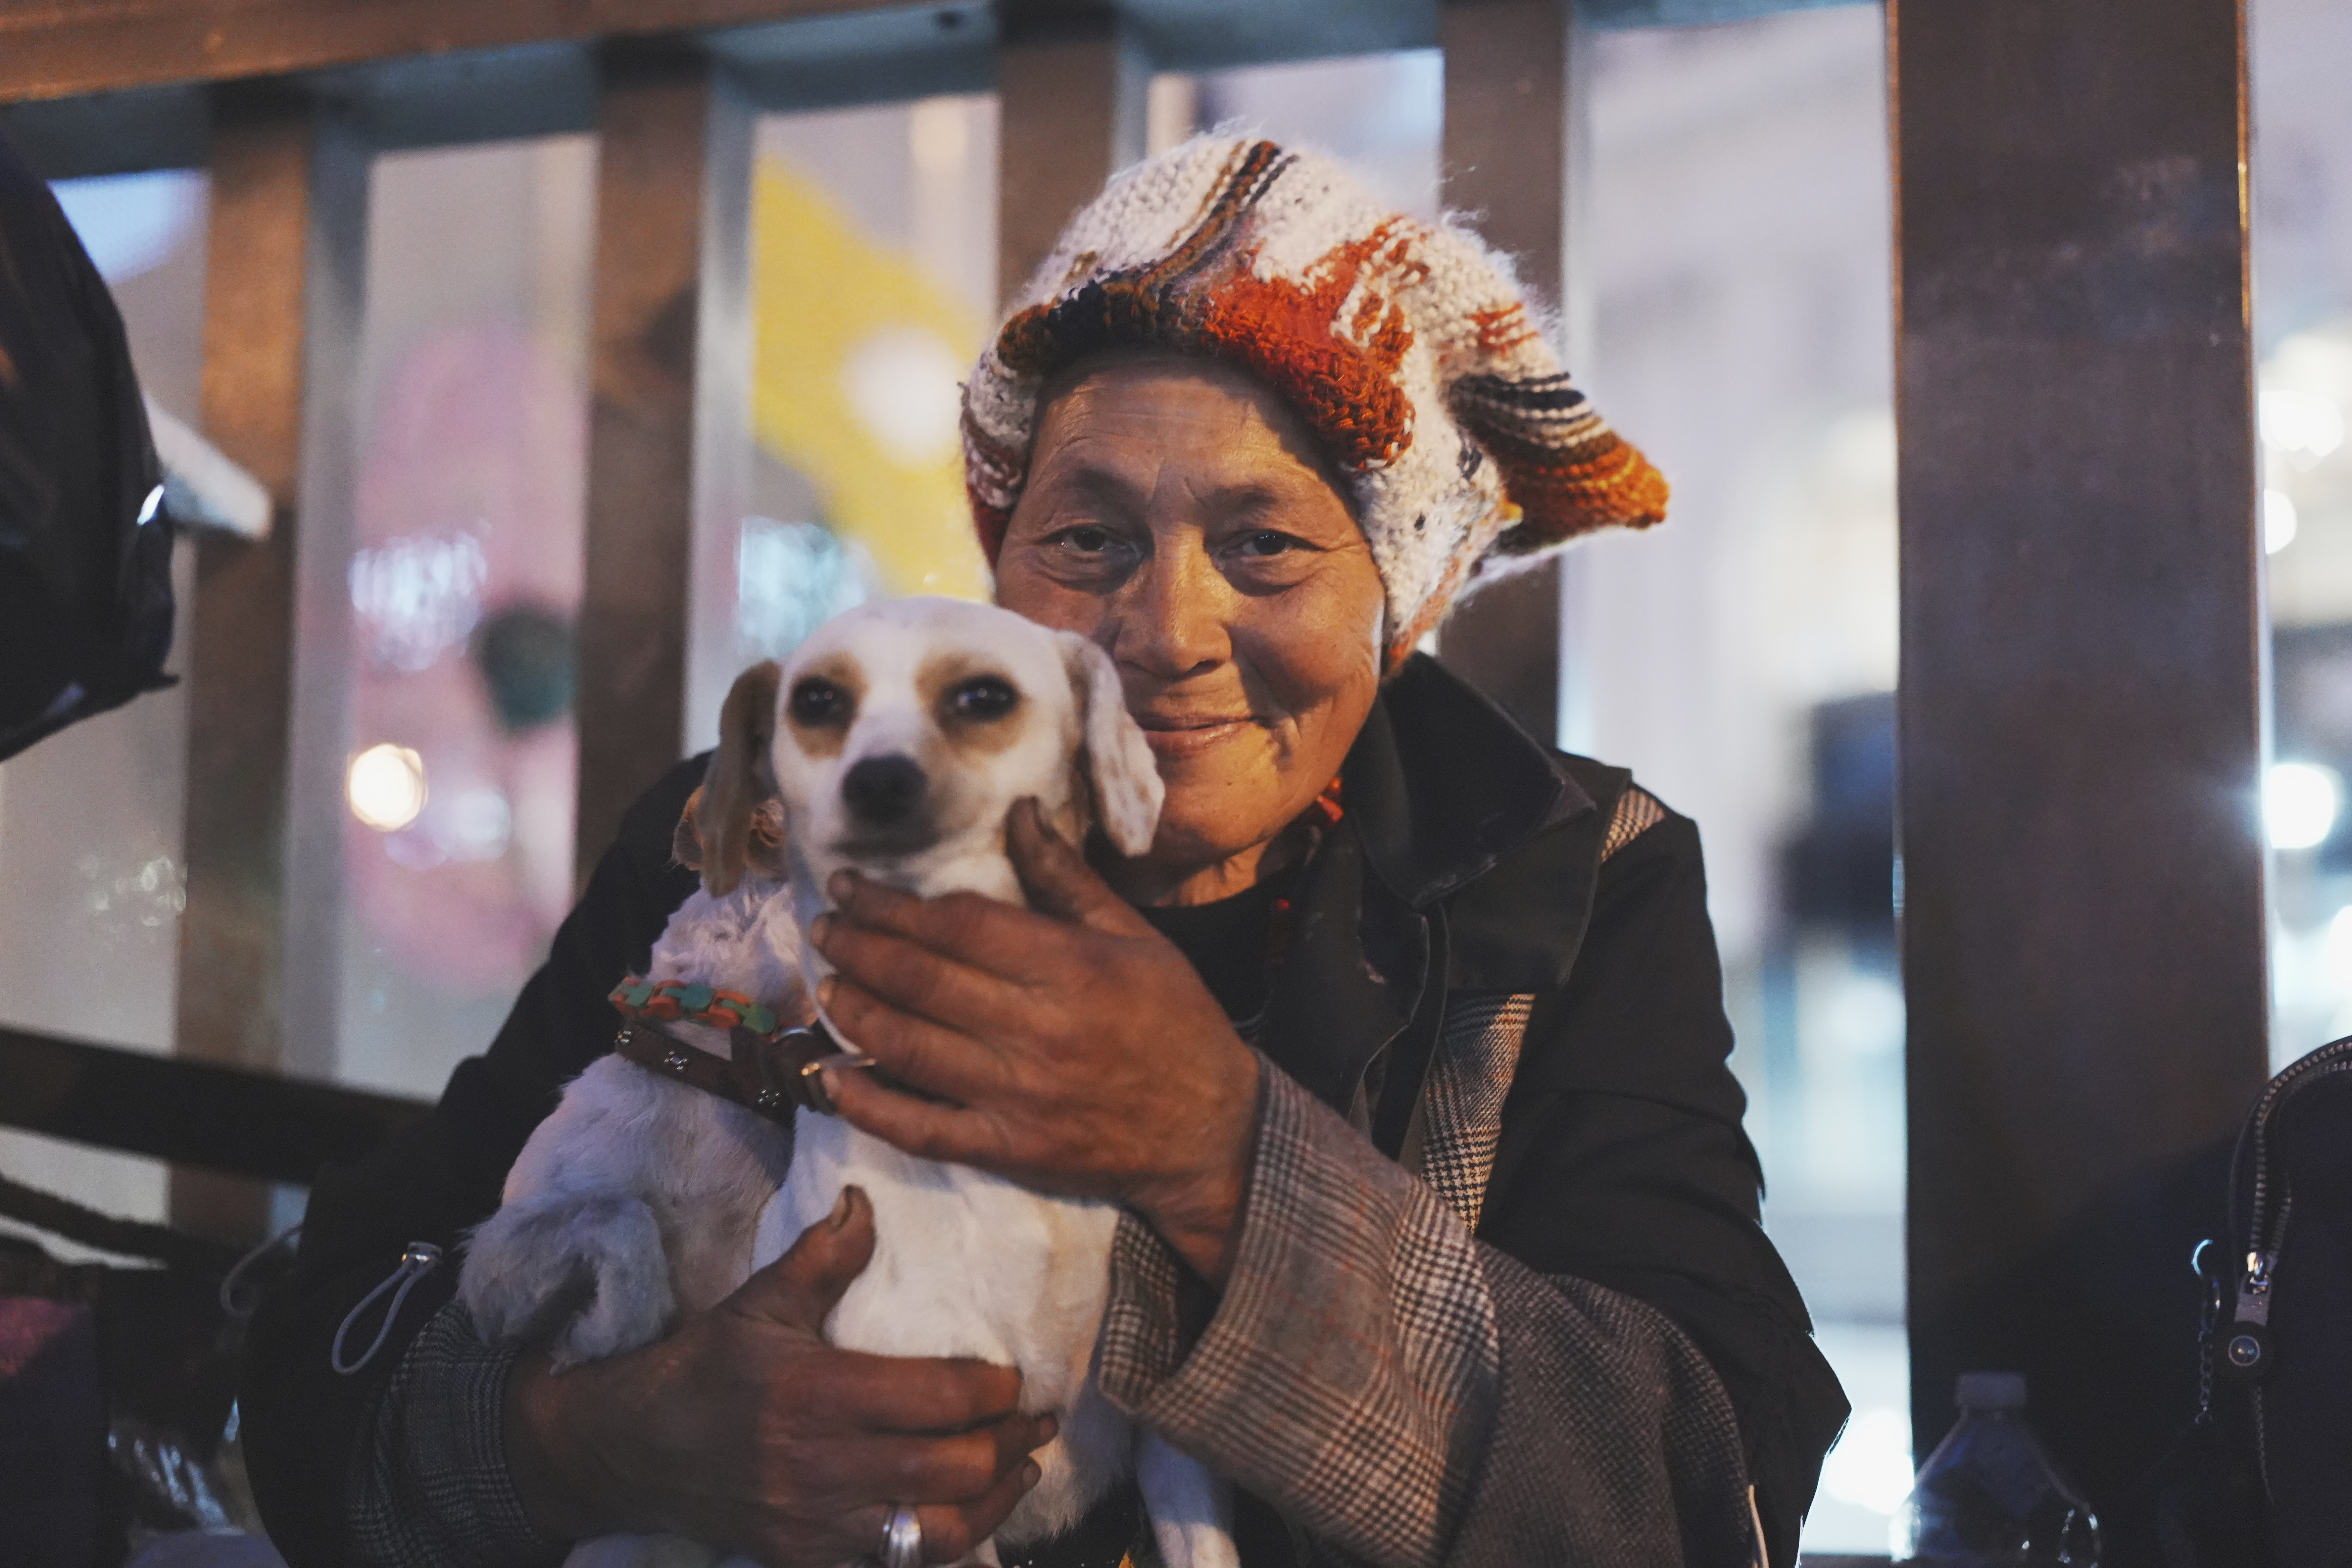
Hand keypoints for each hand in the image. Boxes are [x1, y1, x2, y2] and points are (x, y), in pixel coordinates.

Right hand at [505, 1187, 1052, 1565]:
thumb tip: (865, 1199)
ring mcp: (818, 1524)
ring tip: (1021, 1470)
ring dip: (993, 1502)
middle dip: (1009, 1445)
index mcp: (820, 1393)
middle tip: (1035, 1421)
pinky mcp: (808, 1559)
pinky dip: (943, 1545)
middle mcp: (825, 1466)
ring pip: (936, 1532)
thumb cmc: (708, 1368)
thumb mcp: (760, 1302)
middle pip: (951, 1469)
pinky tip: (967, 1517)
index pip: (939, 1398)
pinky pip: (896, 1567)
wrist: (636, 1451)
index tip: (1015, 1379)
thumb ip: (822, 1257)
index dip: (994, 1391)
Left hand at [811, 800, 1261, 1284]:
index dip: (891, 904)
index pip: (958, 926)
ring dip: (854, 1012)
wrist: (1211, 1133)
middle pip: (920, 980)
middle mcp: (1036, 1030)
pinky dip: (869, 1105)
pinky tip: (833, 1077)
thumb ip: (1067, 879)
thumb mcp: (1136, 939)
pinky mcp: (1007, 1149)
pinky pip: (920, 1129)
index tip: (850, 886)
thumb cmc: (1176, 1023)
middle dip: (858, 948)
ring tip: (826, 985)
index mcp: (1069, 968)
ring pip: (909, 1048)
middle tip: (823, 928)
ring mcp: (1017, 1095)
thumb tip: (1019, 812)